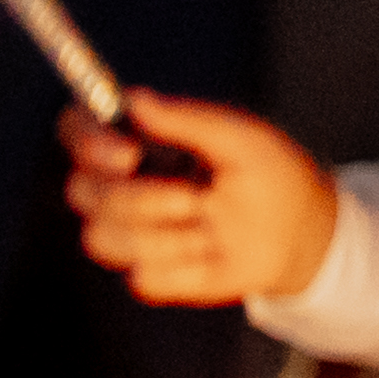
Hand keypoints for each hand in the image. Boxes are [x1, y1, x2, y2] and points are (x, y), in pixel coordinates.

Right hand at [67, 89, 340, 299]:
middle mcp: (121, 184)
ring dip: (169, 236)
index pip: (76, 131)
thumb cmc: (272, 176)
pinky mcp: (150, 272)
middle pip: (81, 191)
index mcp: (135, 141)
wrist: (302, 236)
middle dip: (140, 199)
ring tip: (212, 225)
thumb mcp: (243, 140)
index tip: (127, 154)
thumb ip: (189, 120)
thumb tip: (135, 100)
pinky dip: (186, 269)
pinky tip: (213, 256)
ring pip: (102, 239)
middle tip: (193, 197)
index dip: (87, 142)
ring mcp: (130, 231)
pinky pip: (142, 277)